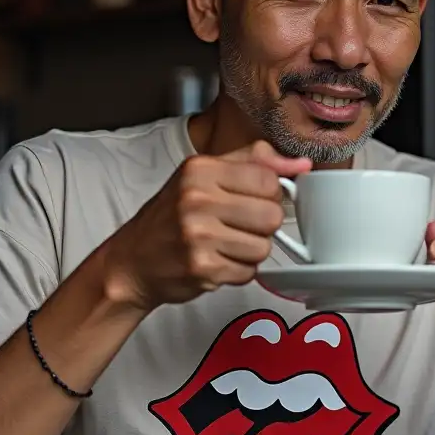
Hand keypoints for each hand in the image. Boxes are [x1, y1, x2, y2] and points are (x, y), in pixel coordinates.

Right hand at [104, 140, 310, 311]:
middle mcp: (197, 199)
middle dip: (261, 225)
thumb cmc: (172, 216)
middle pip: (271, 214)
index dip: (269, 193)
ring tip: (225, 245)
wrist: (132, 261)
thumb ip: (254, 162)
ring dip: (250, 251)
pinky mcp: (202, 269)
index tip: (253, 199)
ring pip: (263, 247)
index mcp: (200, 169)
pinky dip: (237, 271)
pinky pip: (248, 272)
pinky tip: (216, 262)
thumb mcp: (204, 175)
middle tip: (238, 226)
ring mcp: (198, 236)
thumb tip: (302, 164)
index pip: (267, 177)